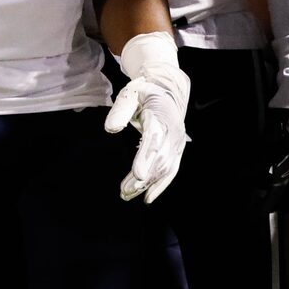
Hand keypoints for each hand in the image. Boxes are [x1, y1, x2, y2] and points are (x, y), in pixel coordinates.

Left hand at [105, 34, 191, 201]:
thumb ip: (120, 110)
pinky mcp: (177, 151)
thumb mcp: (130, 94)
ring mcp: (177, 143)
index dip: (146, 158)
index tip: (137, 174)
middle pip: (160, 159)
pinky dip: (160, 186)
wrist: (169, 90)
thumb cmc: (145, 92)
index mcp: (161, 116)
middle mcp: (173, 132)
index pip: (154, 139)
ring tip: (126, 194)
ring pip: (164, 168)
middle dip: (144, 177)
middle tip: (125, 191)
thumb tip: (110, 129)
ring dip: (147, 184)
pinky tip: (147, 198)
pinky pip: (171, 171)